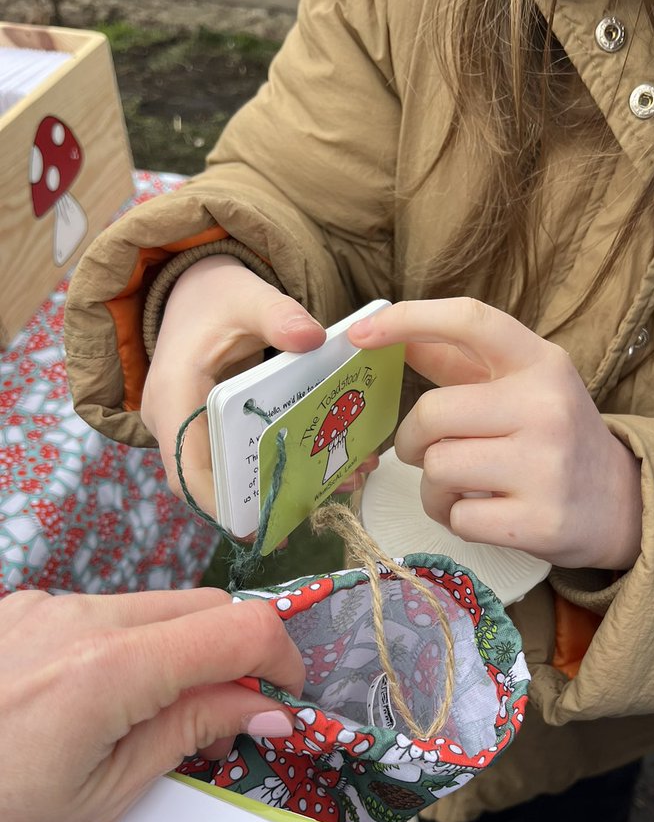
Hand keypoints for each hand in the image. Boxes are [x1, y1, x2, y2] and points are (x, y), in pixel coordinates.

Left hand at [0, 588, 305, 821]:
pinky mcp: (18, 611)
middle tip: (232, 722)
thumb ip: (190, 732)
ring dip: (181, 653)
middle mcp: (79, 616)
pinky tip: (98, 708)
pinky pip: (104, 616)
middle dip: (237, 655)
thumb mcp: (104, 799)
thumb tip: (270, 706)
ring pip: (153, 609)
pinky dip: (131, 651)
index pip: (240, 627)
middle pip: (203, 605)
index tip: (288, 701)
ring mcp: (42, 606)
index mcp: (109, 669)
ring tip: (154, 725)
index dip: (283, 657)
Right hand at [142, 255, 325, 515]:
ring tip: (314, 502)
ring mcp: (186, 428)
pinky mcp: (205, 431)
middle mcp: (171, 418)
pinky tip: (309, 479)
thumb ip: (278, 314)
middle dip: (244, 506)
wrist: (198, 292)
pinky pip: (229, 463)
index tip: (249, 524)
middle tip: (289, 529)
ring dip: (261, 493)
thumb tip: (311, 337)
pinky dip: (264, 473)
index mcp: (174, 391)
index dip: (213, 498)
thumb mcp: (249, 297)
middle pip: (200, 481)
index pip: (184, 461)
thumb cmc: (219, 296)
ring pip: (217, 477)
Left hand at [350, 298, 642, 569]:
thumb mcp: (524, 387)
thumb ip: (462, 364)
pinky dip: (456, 519)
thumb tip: (397, 338)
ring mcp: (546, 467)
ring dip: (433, 486)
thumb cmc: (556, 438)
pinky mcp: (540, 521)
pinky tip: (481, 513)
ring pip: (437, 469)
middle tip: (424, 451)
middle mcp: (547, 408)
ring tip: (459, 488)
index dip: (408, 319)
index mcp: (541, 364)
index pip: (470, 320)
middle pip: (431, 414)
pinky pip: (457, 518)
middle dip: (412, 440)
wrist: (620, 503)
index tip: (363, 335)